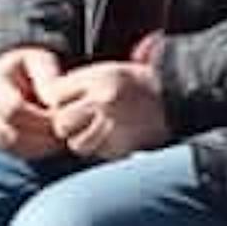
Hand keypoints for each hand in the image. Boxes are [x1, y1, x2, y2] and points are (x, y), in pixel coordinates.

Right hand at [0, 47, 65, 159]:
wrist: (8, 72)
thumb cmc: (27, 65)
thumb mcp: (38, 60)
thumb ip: (47, 78)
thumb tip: (54, 103)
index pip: (12, 109)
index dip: (40, 116)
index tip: (60, 114)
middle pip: (11, 133)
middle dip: (42, 134)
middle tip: (65, 129)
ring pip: (13, 146)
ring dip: (40, 145)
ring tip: (60, 135)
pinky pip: (15, 152)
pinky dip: (35, 150)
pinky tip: (50, 140)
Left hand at [39, 59, 169, 162]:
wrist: (178, 95)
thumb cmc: (138, 83)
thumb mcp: (109, 71)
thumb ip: (79, 84)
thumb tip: (48, 100)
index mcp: (99, 78)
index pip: (55, 95)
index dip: (59, 101)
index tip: (70, 102)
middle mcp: (104, 101)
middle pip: (62, 123)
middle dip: (67, 125)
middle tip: (82, 122)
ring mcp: (115, 125)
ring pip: (77, 144)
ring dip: (83, 142)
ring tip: (98, 132)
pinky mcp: (125, 146)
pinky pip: (100, 154)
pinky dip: (103, 151)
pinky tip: (114, 140)